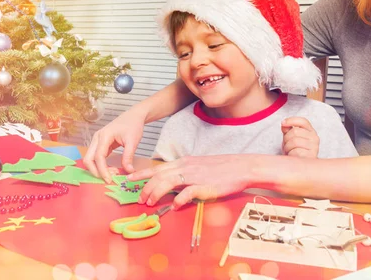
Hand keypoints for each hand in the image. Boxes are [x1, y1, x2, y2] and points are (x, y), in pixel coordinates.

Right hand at [83, 108, 145, 181]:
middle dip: (95, 171)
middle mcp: (97, 138)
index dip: (102, 170)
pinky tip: (111, 170)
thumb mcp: (133, 141)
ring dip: (98, 169)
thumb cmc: (133, 125)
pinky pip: (96, 157)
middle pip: (88, 159)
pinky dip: (101, 165)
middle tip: (108, 179)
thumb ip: (128, 156)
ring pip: (90, 159)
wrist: (133, 116)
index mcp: (104, 136)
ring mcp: (97, 141)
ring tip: (113, 174)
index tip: (109, 180)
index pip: (98, 157)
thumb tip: (128, 171)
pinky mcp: (100, 144)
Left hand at [128, 155, 255, 208]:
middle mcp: (185, 167)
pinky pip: (187, 193)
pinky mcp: (204, 186)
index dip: (141, 174)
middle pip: (158, 176)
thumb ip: (185, 173)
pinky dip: (179, 201)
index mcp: (183, 162)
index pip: (157, 168)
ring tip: (149, 203)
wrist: (242, 167)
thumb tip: (173, 184)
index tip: (128, 179)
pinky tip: (175, 207)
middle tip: (138, 199)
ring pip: (167, 182)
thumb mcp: (199, 166)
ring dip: (155, 193)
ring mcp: (194, 176)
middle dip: (145, 187)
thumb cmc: (222, 168)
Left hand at [281, 117, 318, 157]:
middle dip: (286, 138)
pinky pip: (296, 151)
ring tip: (289, 151)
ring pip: (294, 141)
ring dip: (287, 147)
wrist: (301, 166)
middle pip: (295, 131)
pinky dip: (291, 154)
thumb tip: (284, 124)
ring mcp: (314, 147)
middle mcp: (315, 138)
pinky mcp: (312, 156)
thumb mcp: (290, 138)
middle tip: (287, 145)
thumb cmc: (295, 150)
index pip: (303, 121)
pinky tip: (293, 156)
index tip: (283, 123)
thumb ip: (288, 130)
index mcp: (310, 131)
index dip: (291, 120)